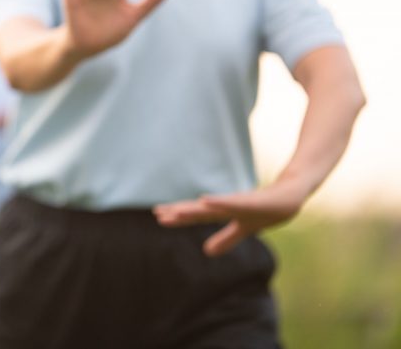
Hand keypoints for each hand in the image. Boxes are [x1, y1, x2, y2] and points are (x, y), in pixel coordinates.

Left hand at [153, 181, 308, 256]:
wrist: (290, 196)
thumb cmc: (264, 209)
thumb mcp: (243, 229)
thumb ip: (225, 239)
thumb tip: (206, 251)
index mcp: (223, 211)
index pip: (196, 214)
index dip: (178, 216)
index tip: (158, 216)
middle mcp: (227, 205)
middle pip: (198, 209)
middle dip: (178, 211)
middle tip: (157, 212)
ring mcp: (238, 202)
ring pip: (213, 207)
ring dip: (194, 208)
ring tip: (176, 210)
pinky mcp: (252, 201)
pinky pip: (233, 203)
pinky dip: (219, 202)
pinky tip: (205, 200)